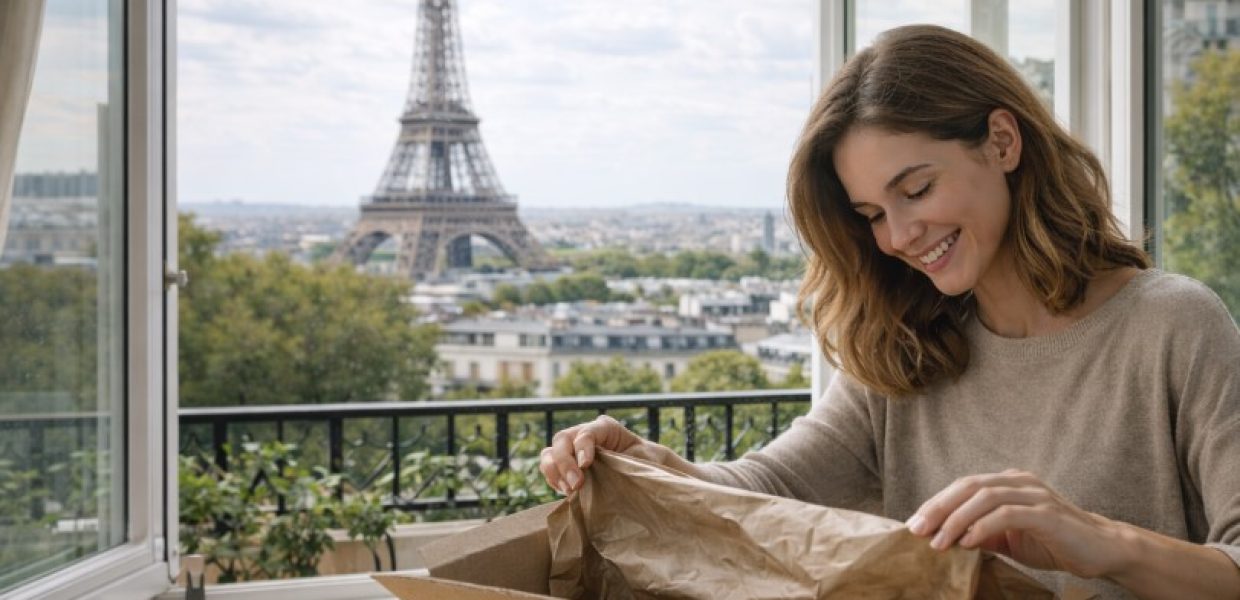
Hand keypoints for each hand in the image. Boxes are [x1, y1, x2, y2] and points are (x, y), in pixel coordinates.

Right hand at [538, 415, 649, 494]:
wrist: (647, 473)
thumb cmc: (647, 463)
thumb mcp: (643, 459)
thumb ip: (626, 462)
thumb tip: (609, 475)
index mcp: (606, 428)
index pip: (587, 432)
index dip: (582, 447)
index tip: (586, 465)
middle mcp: (585, 434)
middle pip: (562, 440)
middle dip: (565, 463)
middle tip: (576, 485)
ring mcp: (573, 450)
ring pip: (550, 453)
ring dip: (554, 472)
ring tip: (569, 490)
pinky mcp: (567, 467)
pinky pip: (550, 470)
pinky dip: (553, 480)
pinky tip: (567, 493)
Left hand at [906, 469, 1125, 578]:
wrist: (1102, 551)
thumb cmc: (1054, 542)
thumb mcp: (1009, 539)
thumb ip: (981, 533)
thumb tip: (945, 537)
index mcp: (1008, 483)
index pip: (963, 486)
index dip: (936, 503)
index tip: (914, 524)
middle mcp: (1019, 481)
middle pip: (969, 486)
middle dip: (939, 507)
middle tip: (917, 530)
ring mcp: (1034, 494)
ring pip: (985, 497)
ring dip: (957, 519)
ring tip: (939, 543)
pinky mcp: (1047, 512)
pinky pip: (1008, 514)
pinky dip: (983, 526)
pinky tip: (968, 542)